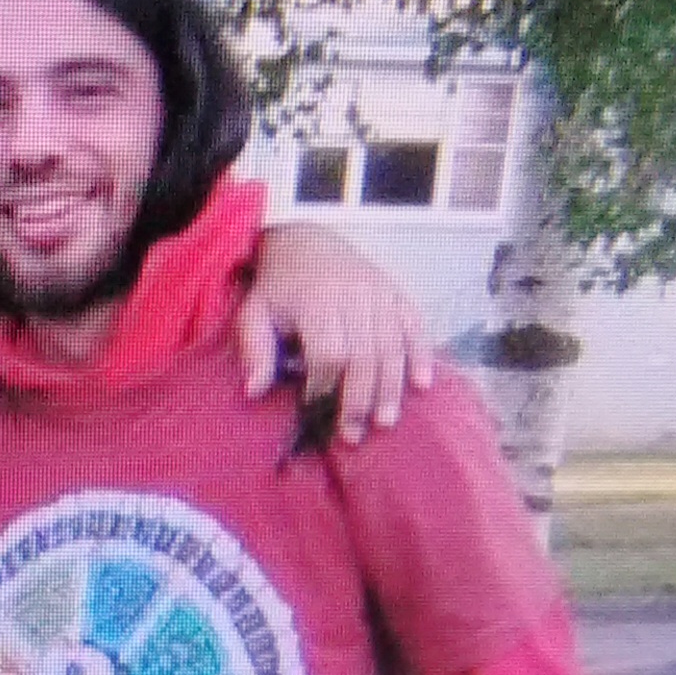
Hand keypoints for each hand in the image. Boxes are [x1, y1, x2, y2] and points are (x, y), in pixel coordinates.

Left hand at [237, 222, 433, 444]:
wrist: (306, 240)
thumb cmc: (279, 286)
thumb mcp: (254, 312)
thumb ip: (255, 350)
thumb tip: (254, 391)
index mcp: (316, 300)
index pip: (329, 352)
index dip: (324, 386)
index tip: (315, 412)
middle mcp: (354, 295)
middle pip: (364, 355)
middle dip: (359, 398)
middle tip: (353, 434)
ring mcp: (380, 292)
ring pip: (392, 345)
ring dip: (390, 387)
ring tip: (385, 422)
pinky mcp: (396, 292)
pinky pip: (415, 325)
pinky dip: (421, 355)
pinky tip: (421, 384)